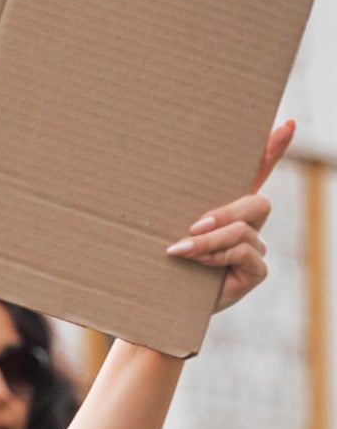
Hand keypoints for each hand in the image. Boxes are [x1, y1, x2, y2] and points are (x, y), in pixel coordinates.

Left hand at [166, 121, 293, 312]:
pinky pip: (246, 253)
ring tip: (180, 250)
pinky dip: (218, 256)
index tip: (287, 124)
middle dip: (225, 212)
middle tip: (193, 225)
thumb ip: (167, 205)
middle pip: (256, 202)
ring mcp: (253, 249)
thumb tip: (142, 168)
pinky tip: (197, 263)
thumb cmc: (156, 261)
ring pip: (244, 230)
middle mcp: (245, 226)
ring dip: (210, 239)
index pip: (257, 174)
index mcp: (225, 208)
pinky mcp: (255, 272)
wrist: (158, 304)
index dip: (272, 151)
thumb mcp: (162, 227)